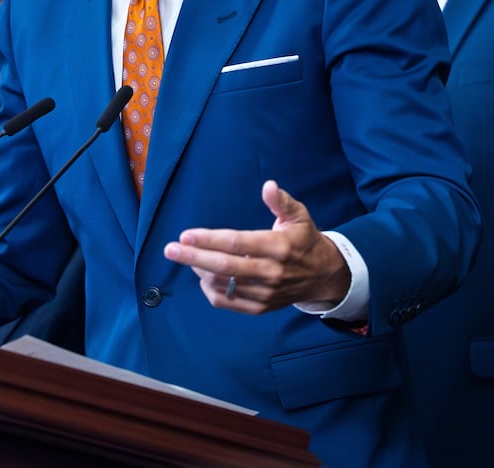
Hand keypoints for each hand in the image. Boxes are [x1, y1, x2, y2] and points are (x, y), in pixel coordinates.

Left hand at [163, 180, 349, 312]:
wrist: (323, 276)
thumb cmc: (304, 239)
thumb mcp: (299, 215)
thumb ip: (281, 202)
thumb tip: (268, 185)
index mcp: (278, 246)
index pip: (236, 243)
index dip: (209, 239)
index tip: (185, 234)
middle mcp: (270, 272)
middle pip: (224, 267)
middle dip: (193, 257)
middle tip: (170, 249)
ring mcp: (265, 293)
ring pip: (223, 285)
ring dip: (199, 271)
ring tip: (185, 256)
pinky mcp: (261, 307)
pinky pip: (228, 302)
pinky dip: (210, 290)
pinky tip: (202, 276)